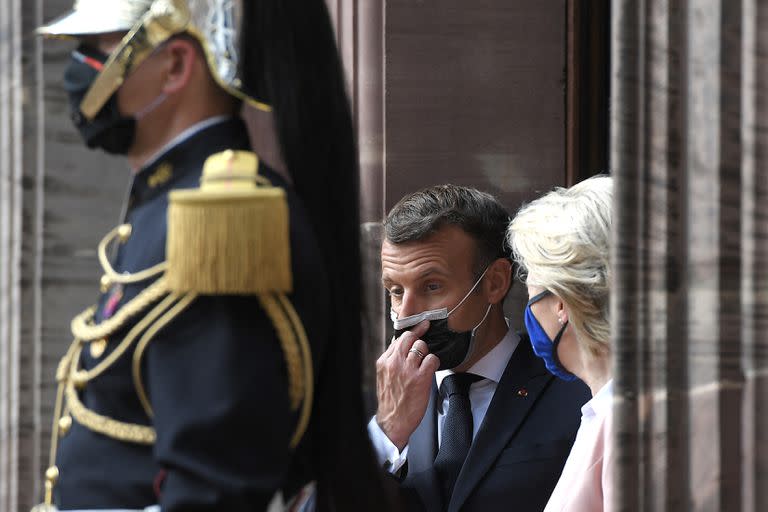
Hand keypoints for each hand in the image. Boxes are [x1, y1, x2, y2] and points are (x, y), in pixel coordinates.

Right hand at [375, 320, 439, 450]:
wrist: (392, 423)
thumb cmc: (390, 402)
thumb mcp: (384, 378)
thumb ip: (392, 362)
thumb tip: (403, 349)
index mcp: (384, 362)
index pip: (399, 339)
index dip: (412, 332)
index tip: (421, 326)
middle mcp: (394, 363)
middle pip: (410, 337)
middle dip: (420, 338)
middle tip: (426, 338)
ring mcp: (407, 370)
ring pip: (422, 346)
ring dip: (427, 353)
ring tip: (425, 363)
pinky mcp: (420, 378)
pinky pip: (432, 359)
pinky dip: (434, 362)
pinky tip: (431, 370)